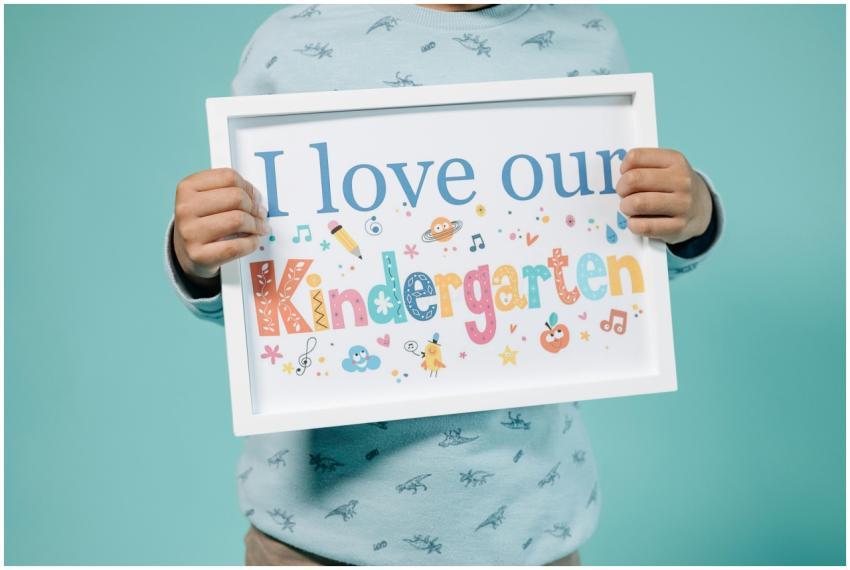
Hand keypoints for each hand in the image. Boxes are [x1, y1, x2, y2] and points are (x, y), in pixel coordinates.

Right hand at [173, 168, 268, 288]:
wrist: (186, 252)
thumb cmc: (201, 223)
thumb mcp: (206, 199)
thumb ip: (229, 191)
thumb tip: (257, 197)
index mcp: (187, 187)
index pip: (229, 177)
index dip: (248, 187)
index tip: (255, 196)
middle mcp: (186, 208)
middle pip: (236, 197)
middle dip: (255, 207)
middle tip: (261, 214)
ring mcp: (190, 232)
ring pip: (238, 220)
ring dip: (256, 225)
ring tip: (259, 227)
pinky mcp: (199, 255)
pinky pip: (236, 246)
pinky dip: (251, 243)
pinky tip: (252, 240)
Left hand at [616, 148, 712, 244]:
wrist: (701, 209)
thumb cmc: (674, 187)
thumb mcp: (666, 167)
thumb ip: (643, 166)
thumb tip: (620, 176)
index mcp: (675, 161)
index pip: (635, 157)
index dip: (623, 168)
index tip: (626, 175)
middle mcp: (682, 181)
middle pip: (633, 180)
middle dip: (621, 189)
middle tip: (624, 194)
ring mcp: (682, 205)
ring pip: (637, 203)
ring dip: (626, 207)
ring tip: (630, 208)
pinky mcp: (678, 227)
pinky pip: (643, 226)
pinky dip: (633, 224)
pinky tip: (636, 222)